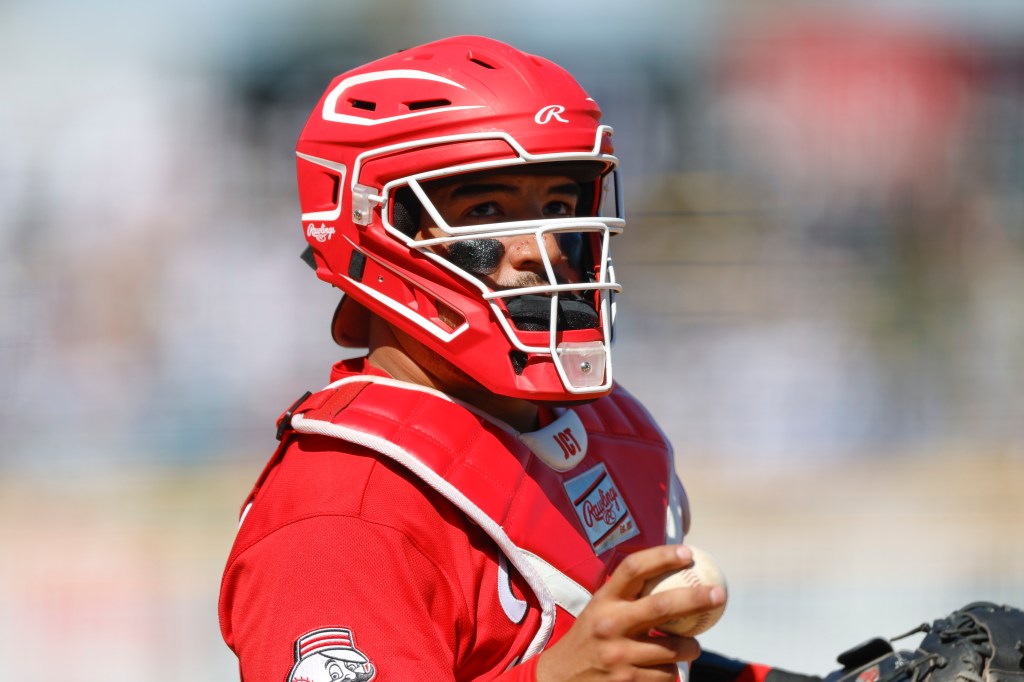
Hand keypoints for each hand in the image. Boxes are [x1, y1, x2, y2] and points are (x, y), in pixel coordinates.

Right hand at [535, 545, 724, 681]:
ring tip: (692, 645)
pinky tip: (668, 669)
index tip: (687, 553)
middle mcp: (610, 624)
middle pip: (663, 606)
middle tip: (718, 594)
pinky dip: (673, 672)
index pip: (633, 569)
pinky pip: (667, 676)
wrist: (560, 679)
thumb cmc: (590, 638)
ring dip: (691, 647)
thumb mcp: (599, 609)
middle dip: (697, 598)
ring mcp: (619, 656)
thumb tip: (671, 573)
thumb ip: (627, 595)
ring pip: (673, 649)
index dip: (662, 557)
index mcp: (603, 601)